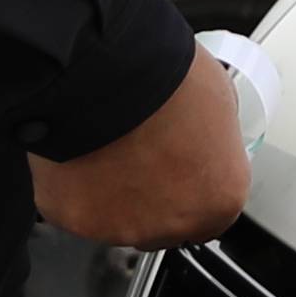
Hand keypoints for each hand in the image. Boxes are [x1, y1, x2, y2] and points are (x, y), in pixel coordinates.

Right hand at [28, 47, 251, 247]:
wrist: (107, 69)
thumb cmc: (164, 77)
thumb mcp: (219, 100)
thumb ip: (215, 138)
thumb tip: (204, 138)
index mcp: (219, 197)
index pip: (213, 212)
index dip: (193, 186)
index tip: (181, 167)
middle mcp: (174, 223)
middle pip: (164, 221)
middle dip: (154, 191)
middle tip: (142, 150)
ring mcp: (122, 227)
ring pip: (118, 218)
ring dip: (114, 190)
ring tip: (110, 146)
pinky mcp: (76, 218)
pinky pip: (77, 205)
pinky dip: (77, 185)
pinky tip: (82, 152)